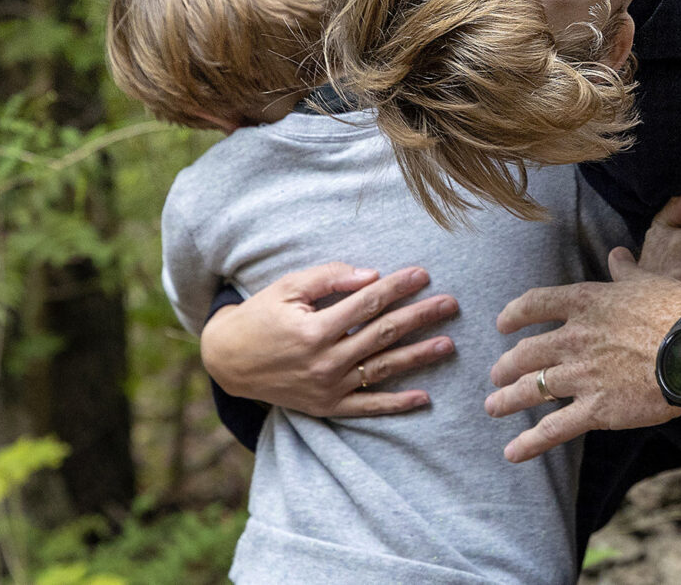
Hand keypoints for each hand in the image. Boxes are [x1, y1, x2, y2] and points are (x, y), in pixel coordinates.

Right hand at [201, 263, 457, 416]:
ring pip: (383, 369)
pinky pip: (368, 407)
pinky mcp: (326, 406)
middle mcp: (324, 361)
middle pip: (383, 334)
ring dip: (418, 356)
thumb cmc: (261, 316)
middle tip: (451, 304)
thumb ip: (330, 279)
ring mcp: (327, 387)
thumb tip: (372, 275)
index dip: (397, 287)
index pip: (368, 303)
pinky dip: (396, 404)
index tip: (423, 274)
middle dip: (420, 316)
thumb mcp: (288, 288)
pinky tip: (423, 397)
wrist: (228, 361)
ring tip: (448, 344)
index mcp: (314, 328)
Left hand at [484, 251, 680, 462]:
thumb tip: (618, 255)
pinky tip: (513, 452)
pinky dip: (530, 442)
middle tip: (496, 375)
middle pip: (527, 352)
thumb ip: (627, 272)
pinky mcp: (596, 409)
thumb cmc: (680, 311)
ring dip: (508, 400)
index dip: (514, 314)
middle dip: (507, 365)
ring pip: (533, 389)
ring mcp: (582, 375)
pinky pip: (554, 428)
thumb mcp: (650, 281)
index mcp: (587, 302)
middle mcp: (576, 338)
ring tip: (493, 407)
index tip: (502, 324)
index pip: (536, 304)